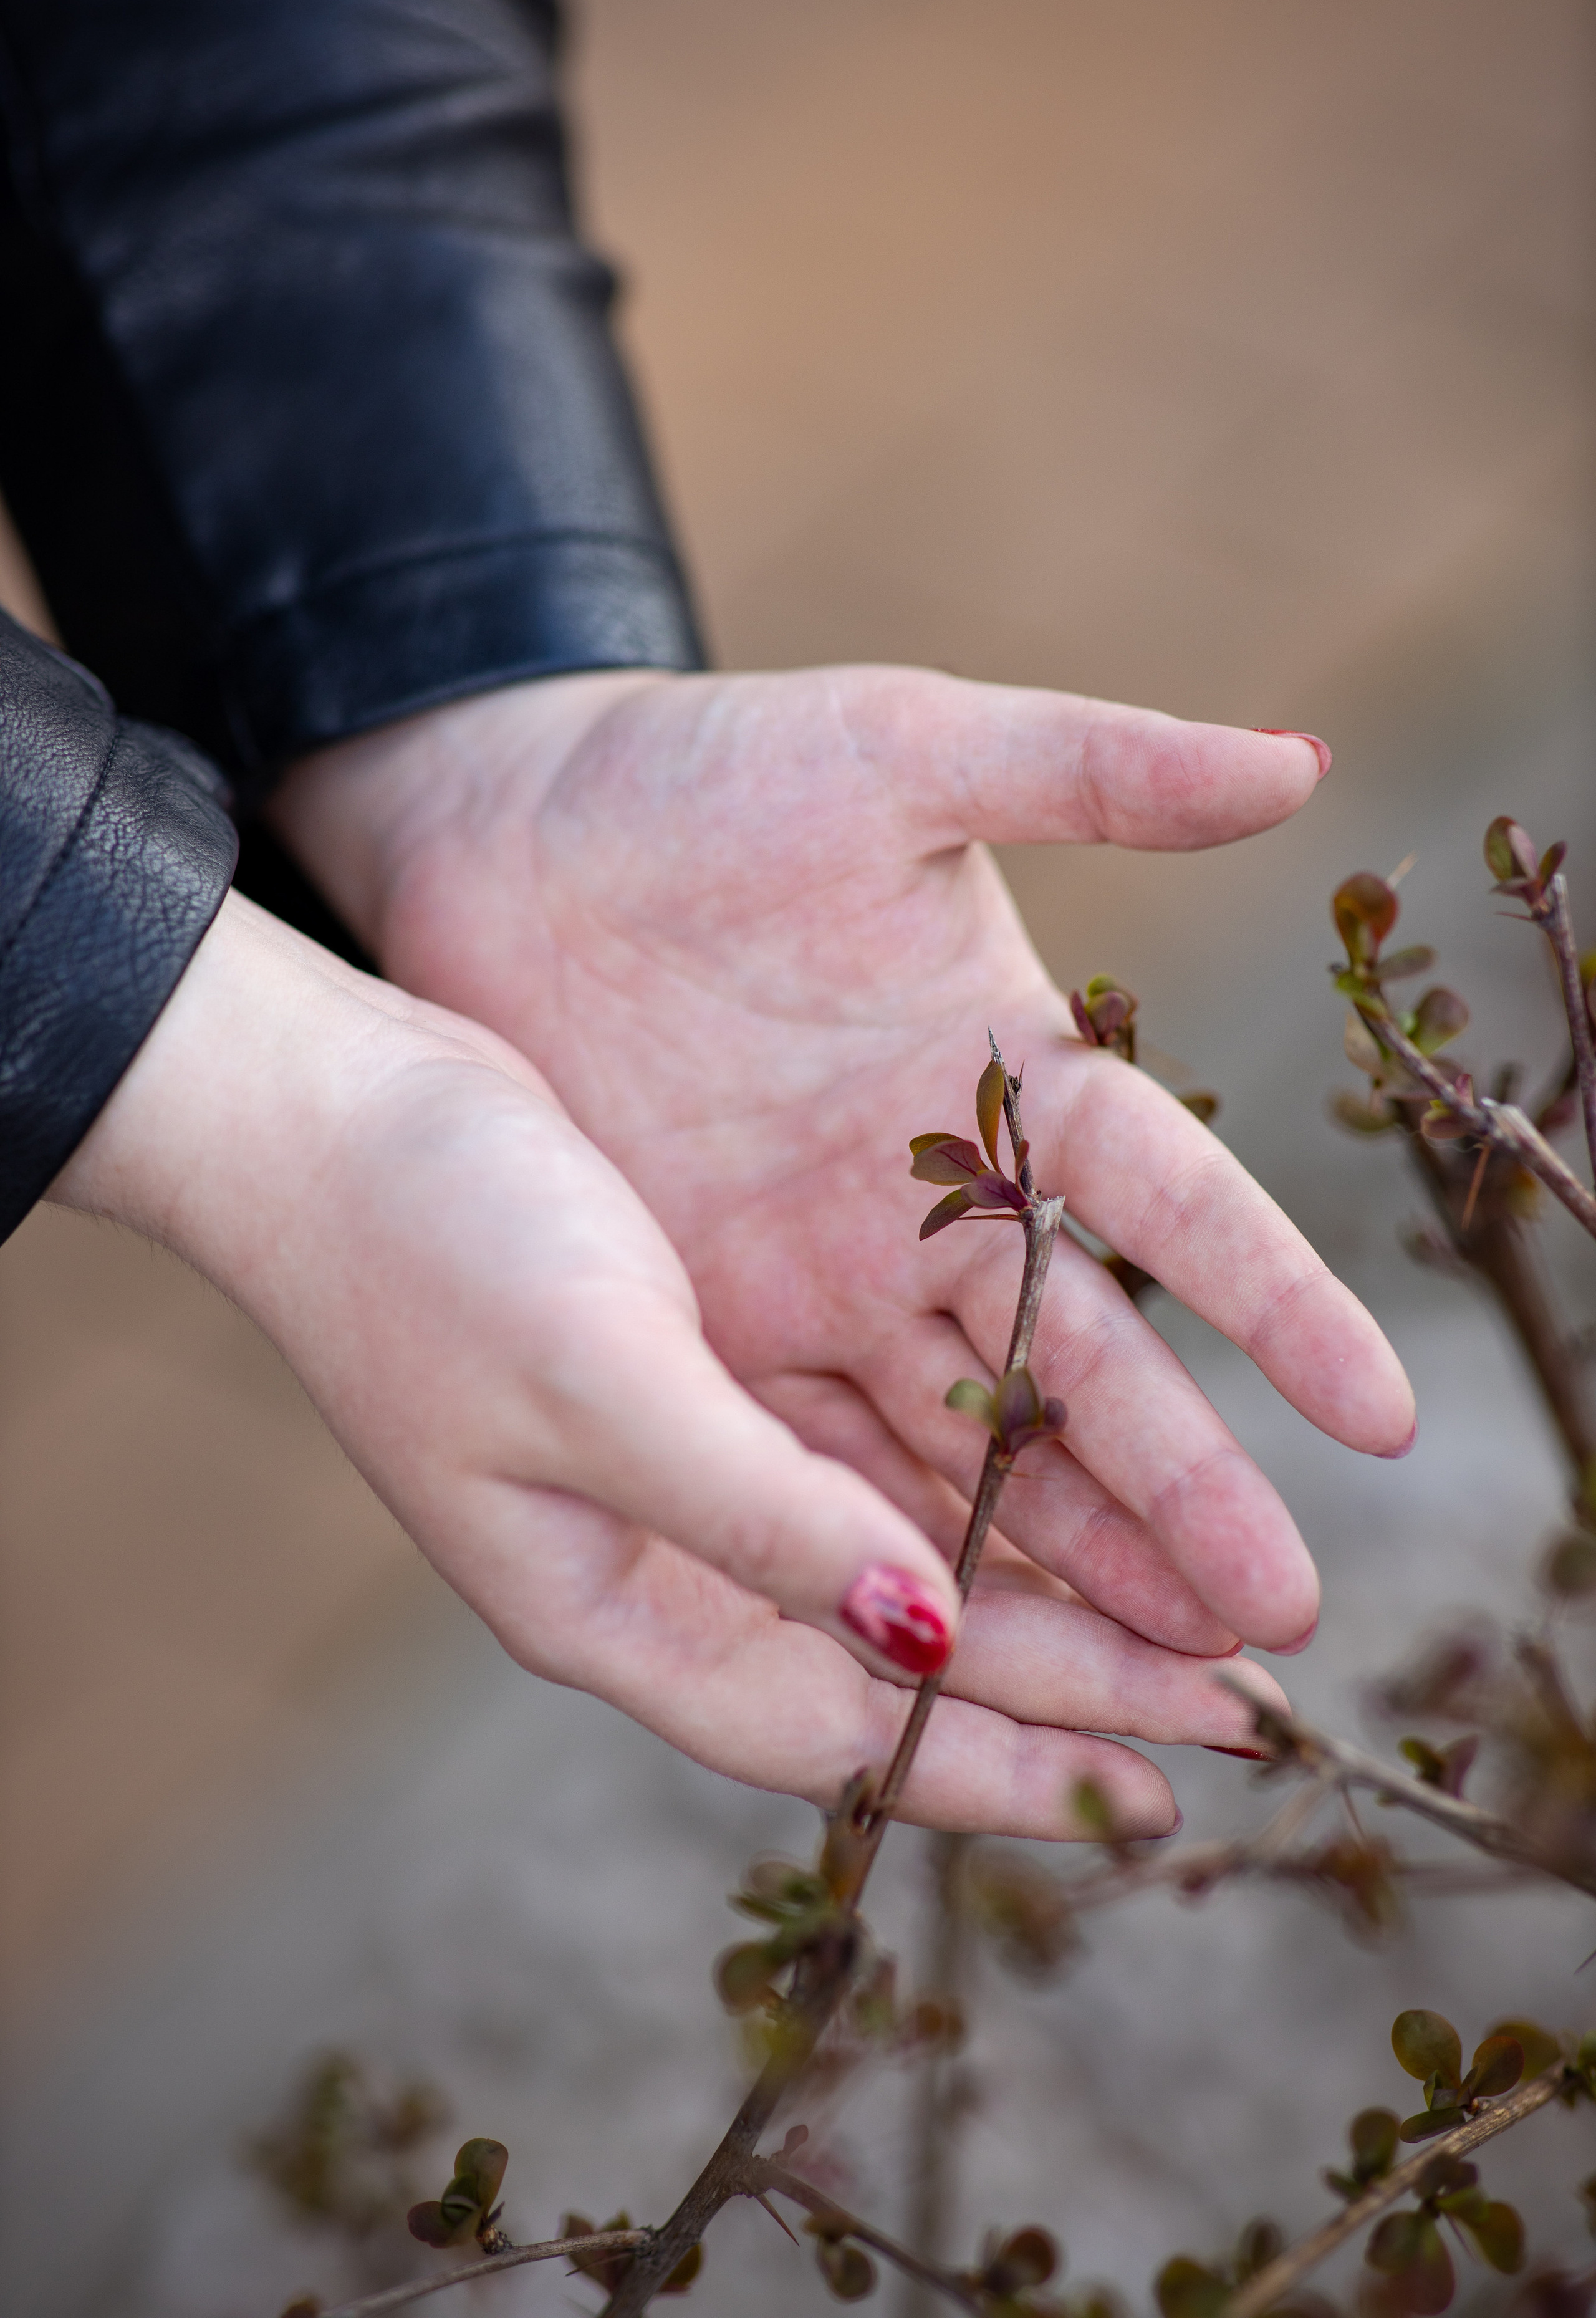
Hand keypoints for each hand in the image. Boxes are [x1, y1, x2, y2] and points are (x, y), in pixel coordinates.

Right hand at [52, 890, 1277, 1833]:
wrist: (317, 1105)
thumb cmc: (426, 1245)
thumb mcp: (598, 1381)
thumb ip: (755, 1514)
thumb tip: (926, 1635)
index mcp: (609, 1602)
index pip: (840, 1728)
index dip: (1004, 1762)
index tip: (1163, 1782)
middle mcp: (654, 1558)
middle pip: (891, 1662)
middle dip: (1062, 1691)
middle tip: (1237, 1708)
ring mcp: (675, 1465)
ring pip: (895, 1562)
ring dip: (1038, 1587)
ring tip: (1186, 1609)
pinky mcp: (696, 1368)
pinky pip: (865, 1455)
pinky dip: (968, 1479)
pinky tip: (1057, 1470)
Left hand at [272, 664, 1415, 1667]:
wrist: (494, 832)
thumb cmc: (698, 773)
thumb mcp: (897, 754)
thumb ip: (1088, 765)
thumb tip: (1296, 760)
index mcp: (1012, 1073)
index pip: (1176, 1197)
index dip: (1274, 1300)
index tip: (1374, 1411)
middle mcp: (941, 1205)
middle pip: (1086, 1367)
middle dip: (1182, 1494)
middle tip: (1275, 1625)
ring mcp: (830, 1281)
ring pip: (969, 1445)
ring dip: (1063, 1563)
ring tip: (1164, 1678)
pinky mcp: (712, 1328)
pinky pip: (819, 1463)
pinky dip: (893, 1552)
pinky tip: (957, 1647)